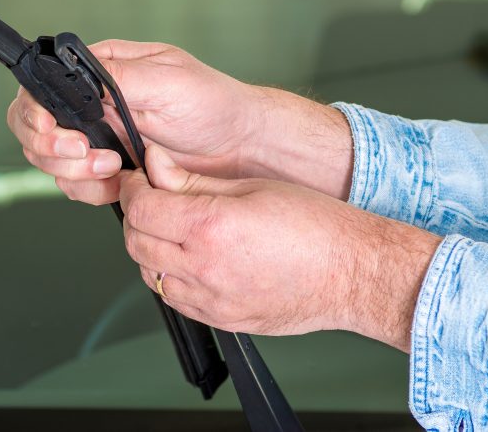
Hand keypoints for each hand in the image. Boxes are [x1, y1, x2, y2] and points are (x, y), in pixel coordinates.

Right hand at [7, 40, 261, 204]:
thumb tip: (78, 76)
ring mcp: (97, 139)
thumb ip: (120, 78)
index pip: (41, 86)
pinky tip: (120, 184)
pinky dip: (90, 191)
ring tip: (113, 169)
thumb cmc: (213, 104)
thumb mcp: (169, 80)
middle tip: (82, 153)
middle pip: (33, 126)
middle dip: (50, 147)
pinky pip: (76, 186)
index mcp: (99, 72)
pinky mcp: (107, 171)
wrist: (239, 148)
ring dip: (73, 171)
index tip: (56, 130)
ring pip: (50, 161)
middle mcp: (90, 105)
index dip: (36, 112)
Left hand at [121, 146, 440, 349]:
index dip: (134, 189)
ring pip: (150, 273)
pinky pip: (174, 299)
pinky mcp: (221, 320)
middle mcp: (204, 269)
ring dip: (150, 248)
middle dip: (136, 216)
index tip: (141, 180)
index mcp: (210, 228)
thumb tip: (155, 165)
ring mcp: (211, 301)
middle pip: (136, 241)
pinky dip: (170, 277)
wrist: (353, 274)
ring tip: (174, 229)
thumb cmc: (316, 225)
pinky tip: (190, 259)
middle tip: (152, 199)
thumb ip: (192, 180)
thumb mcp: (250, 186)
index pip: (141, 208)